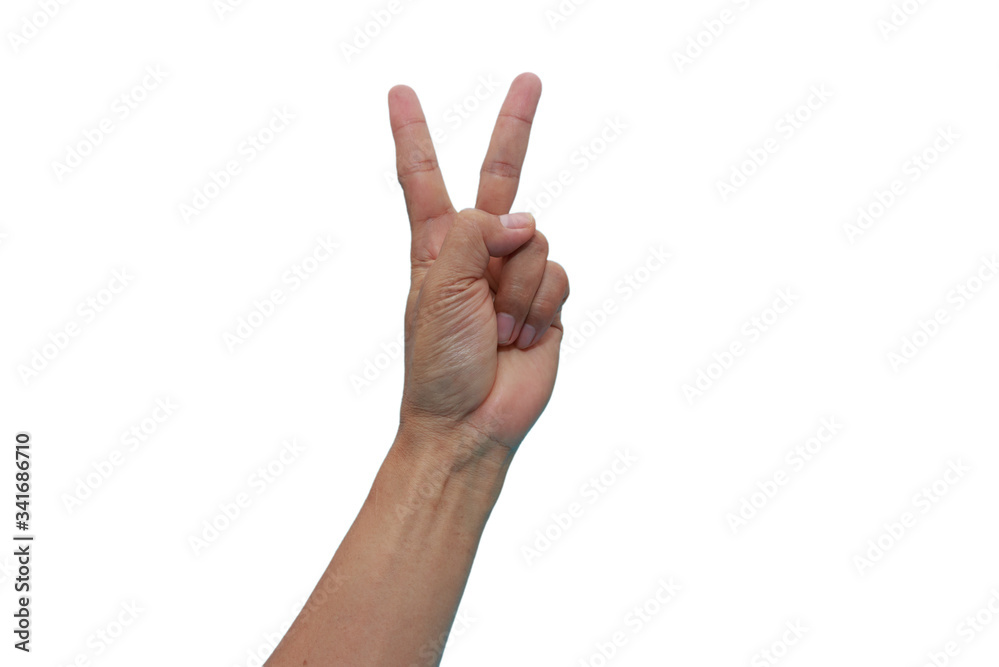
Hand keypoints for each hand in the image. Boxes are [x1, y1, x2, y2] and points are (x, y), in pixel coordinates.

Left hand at [388, 73, 569, 455]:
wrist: (471, 421)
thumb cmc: (438, 361)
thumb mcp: (436, 286)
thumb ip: (473, 233)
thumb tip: (524, 219)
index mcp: (436, 246)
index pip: (424, 178)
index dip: (413, 135)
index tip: (400, 94)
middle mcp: (477, 252)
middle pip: (501, 178)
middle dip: (516, 128)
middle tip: (531, 80)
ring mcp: (514, 276)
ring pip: (537, 241)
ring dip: (517, 290)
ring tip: (496, 329)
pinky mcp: (546, 302)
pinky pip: (558, 276)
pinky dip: (540, 308)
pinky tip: (521, 337)